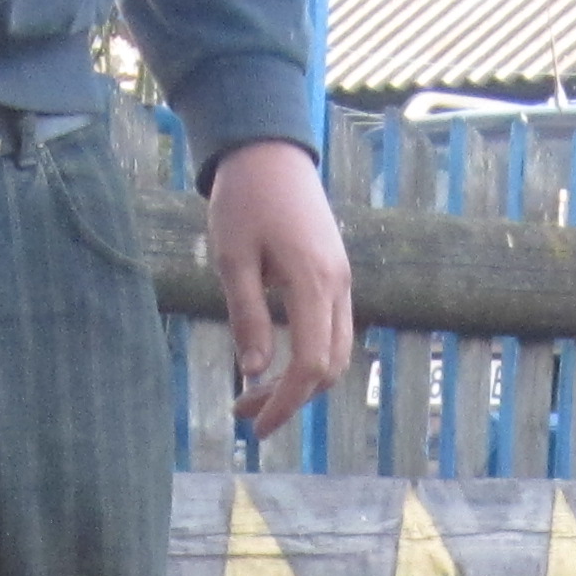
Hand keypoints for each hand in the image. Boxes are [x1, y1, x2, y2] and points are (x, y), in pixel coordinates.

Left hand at [204, 138, 353, 441]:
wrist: (270, 150)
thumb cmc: (244, 198)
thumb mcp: (232, 258)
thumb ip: (246, 315)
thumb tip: (254, 371)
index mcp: (313, 281)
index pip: (311, 363)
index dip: (286, 401)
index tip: (256, 425)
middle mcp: (338, 285)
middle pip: (330, 366)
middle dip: (291, 399)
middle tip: (244, 413)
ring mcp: (342, 279)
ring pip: (335, 351)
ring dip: (300, 381)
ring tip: (255, 392)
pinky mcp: (336, 274)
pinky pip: (332, 330)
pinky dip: (308, 357)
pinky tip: (275, 361)